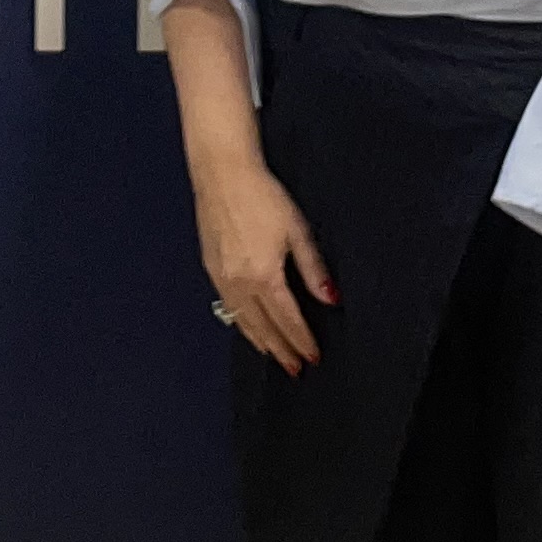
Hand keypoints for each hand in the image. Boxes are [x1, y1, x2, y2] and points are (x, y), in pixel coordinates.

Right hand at [194, 156, 335, 372]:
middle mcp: (239, 282)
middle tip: (295, 368)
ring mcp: (221, 277)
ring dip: (260, 342)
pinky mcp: (211, 267)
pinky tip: (247, 326)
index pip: (288, 320)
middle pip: (263, 328)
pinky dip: (241, 323)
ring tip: (274, 356)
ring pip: (242, 321)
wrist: (223, 173)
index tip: (312, 356)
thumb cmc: (261, 195)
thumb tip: (330, 297)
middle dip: (281, 350)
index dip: (302, 341)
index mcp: (264, 275)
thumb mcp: (297, 230)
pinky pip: (228, 306)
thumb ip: (314, 269)